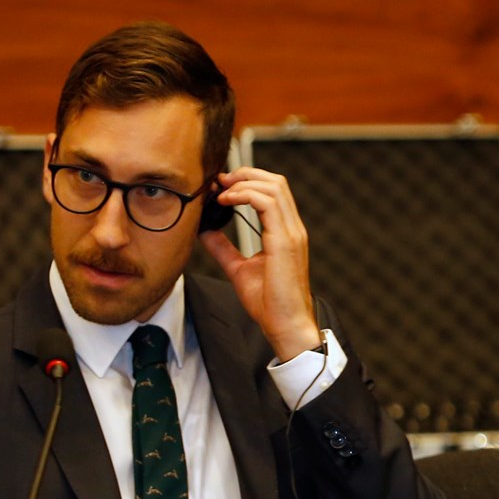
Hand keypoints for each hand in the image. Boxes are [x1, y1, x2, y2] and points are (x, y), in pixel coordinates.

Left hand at [200, 167, 319, 362]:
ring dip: (243, 182)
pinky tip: (226, 201)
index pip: (274, 191)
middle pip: (276, 181)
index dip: (248, 181)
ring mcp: (292, 233)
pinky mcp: (285, 241)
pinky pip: (267, 203)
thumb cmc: (269, 302)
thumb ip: (224, 248)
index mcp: (286, 232)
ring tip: (221, 190)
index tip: (221, 186)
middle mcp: (293, 228)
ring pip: (273, 187)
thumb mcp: (239, 268)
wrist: (285, 324)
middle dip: (246, 174)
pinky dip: (245, 195)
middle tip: (219, 181)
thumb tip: (205, 231)